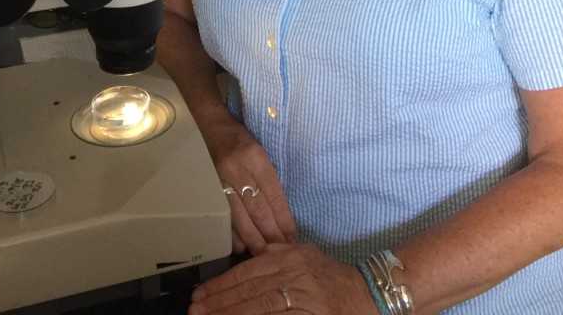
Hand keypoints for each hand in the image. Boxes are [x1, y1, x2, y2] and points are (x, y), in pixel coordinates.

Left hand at [188, 243, 374, 314]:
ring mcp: (303, 296)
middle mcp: (294, 273)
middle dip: (219, 302)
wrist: (366, 294)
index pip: (248, 271)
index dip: (222, 284)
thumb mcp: (305, 254)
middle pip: (249, 290)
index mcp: (289, 257)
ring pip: (260, 307)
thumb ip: (277, 252)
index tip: (201, 294)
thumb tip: (250, 253)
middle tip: (196, 310)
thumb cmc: (331, 277)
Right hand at [201, 114, 296, 253]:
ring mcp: (220, 180)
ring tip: (265, 254)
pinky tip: (243, 246)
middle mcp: (238, 169)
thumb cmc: (239, 138)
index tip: (293, 237)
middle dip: (272, 234)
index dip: (283, 218)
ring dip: (254, 239)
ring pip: (240, 217)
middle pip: (258, 209)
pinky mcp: (208, 190)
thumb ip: (269, 178)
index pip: (273, 193)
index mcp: (255, 157)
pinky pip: (222, 218)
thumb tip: (280, 212)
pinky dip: (233, 234)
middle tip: (283, 252)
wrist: (209, 126)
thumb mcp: (260, 150)